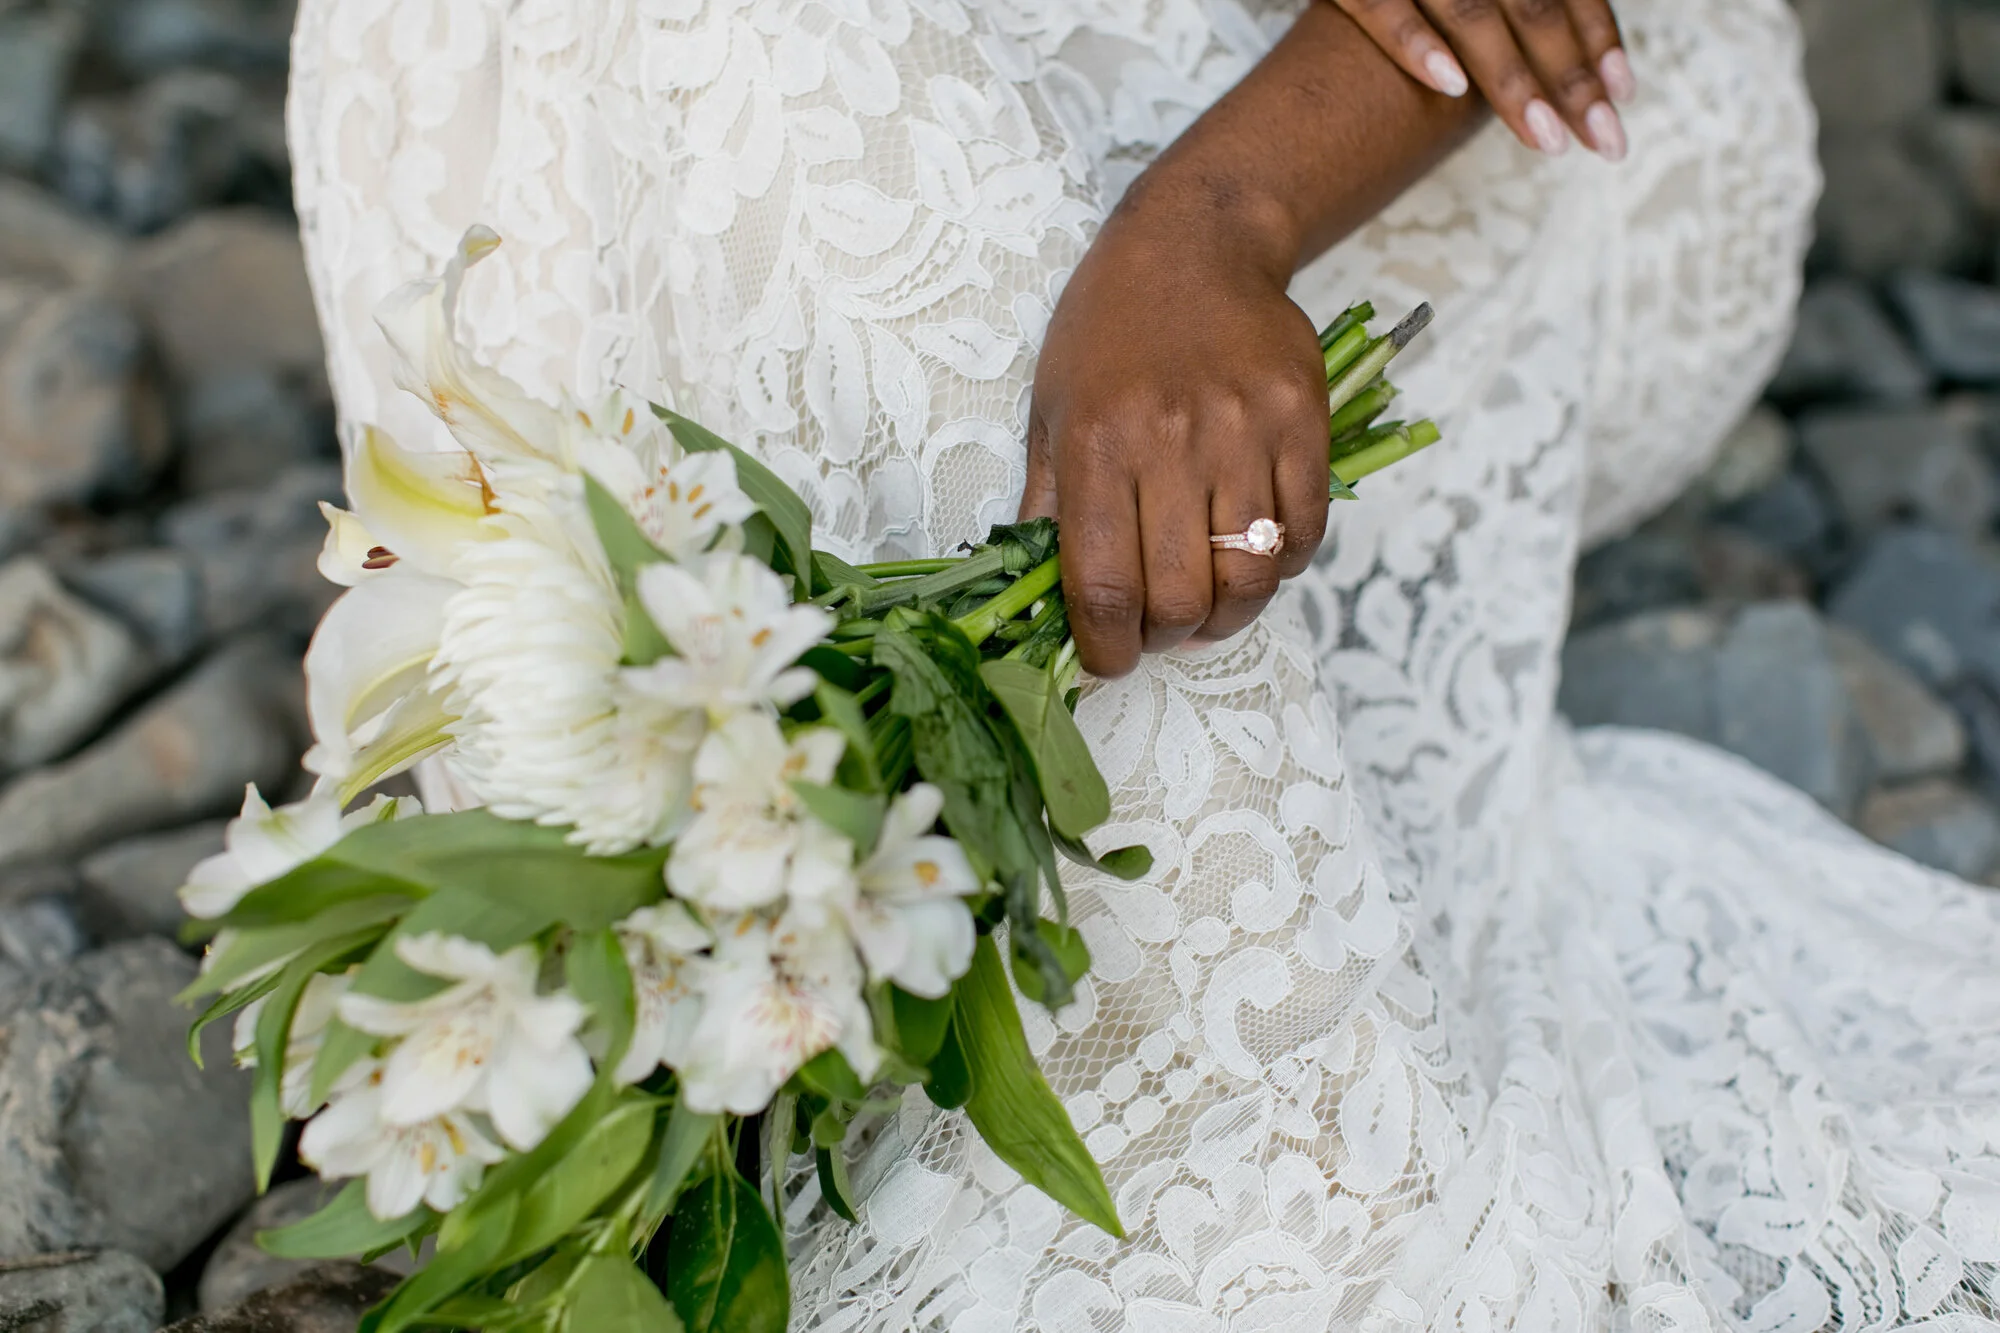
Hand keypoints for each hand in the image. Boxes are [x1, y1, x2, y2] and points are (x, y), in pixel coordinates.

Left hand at [1019, 181, 1329, 678]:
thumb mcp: (1052, 407)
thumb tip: (1040, 594)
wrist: (1196, 243)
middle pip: (1181, 597)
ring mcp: (1245, 431)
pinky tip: (1251, 557)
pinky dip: (1278, 568)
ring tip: (1207, 608)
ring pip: (1250, 579)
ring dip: (1227, 617)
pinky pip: (1303, 534)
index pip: (1104, 586)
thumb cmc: (1109, 329)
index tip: (1107, 661)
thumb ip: (1047, 503)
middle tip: (1157, 631)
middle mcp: (1171, 441)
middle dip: (1165, 639)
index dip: (1106, 648)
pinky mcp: (1303, 421)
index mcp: (1096, 445)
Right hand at [1329, 0, 1633, 160]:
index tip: (1622, 95)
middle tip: (1604, 143)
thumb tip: (1546, 38)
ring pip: (1471, 10)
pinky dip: (1414, 42)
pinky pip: (1380, 3)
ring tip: (1544, 140)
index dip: (1598, 34)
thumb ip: (1503, 3)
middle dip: (1573, 76)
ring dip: (1513, 80)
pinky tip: (1450, 88)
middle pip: (1533, 0)